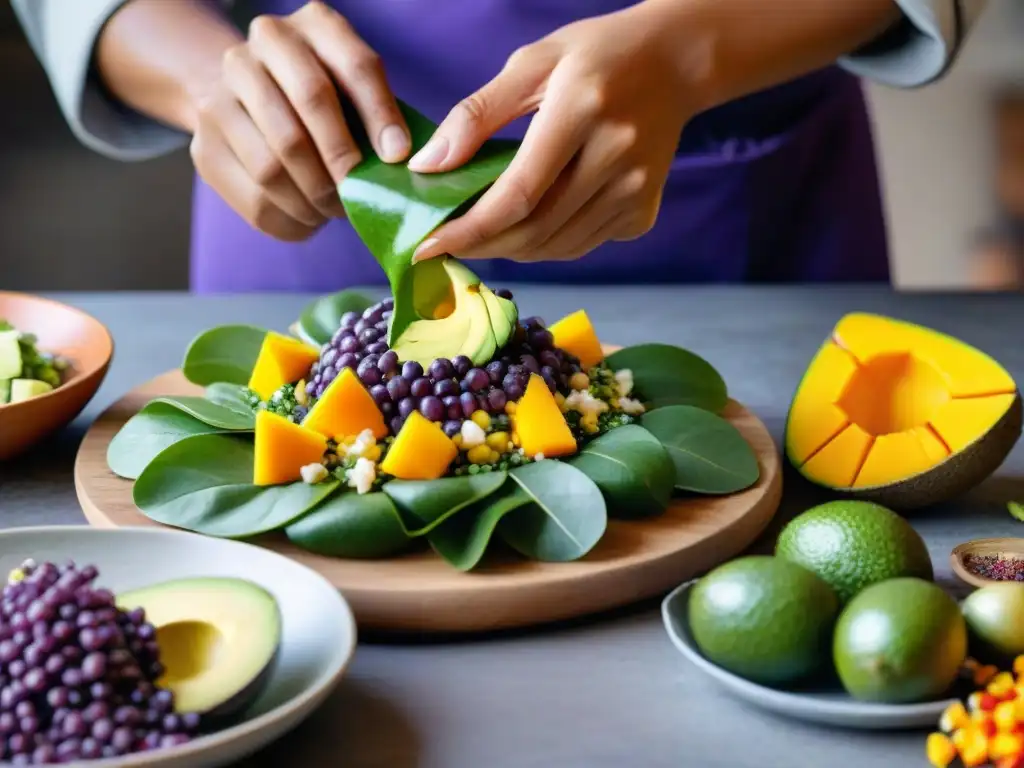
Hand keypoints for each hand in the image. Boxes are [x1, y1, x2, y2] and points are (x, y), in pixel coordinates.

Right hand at [189, 1, 410, 240]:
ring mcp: (224, 91)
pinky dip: (290, 219)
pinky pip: (253, 197)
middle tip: (361, 198)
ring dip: (314, 199)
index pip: (355, 65)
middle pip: (309, 106)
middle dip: (343, 163)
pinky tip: (309, 220)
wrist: (245, 98)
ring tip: (336, 212)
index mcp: (316, 25)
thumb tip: (402, 166)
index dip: (379, 114)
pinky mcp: (204, 145)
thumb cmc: (326, 101)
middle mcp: (264, 44)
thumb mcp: (356, 92)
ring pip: (274, 162)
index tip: (397, 158)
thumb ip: (380, 118)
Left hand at [408, 0, 691, 262]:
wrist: (675, 63)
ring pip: (557, 247)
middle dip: (482, 246)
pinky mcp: (643, 211)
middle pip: (535, 229)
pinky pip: (582, 245)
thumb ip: (476, 114)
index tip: (428, 245)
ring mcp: (635, 190)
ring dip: (511, 249)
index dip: (469, 228)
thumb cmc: (595, 56)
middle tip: (447, 244)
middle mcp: (616, 156)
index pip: (517, 193)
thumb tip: (428, 165)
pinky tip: (530, 223)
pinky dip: (547, 244)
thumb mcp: (530, 64)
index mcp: (581, 111)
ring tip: (482, 236)